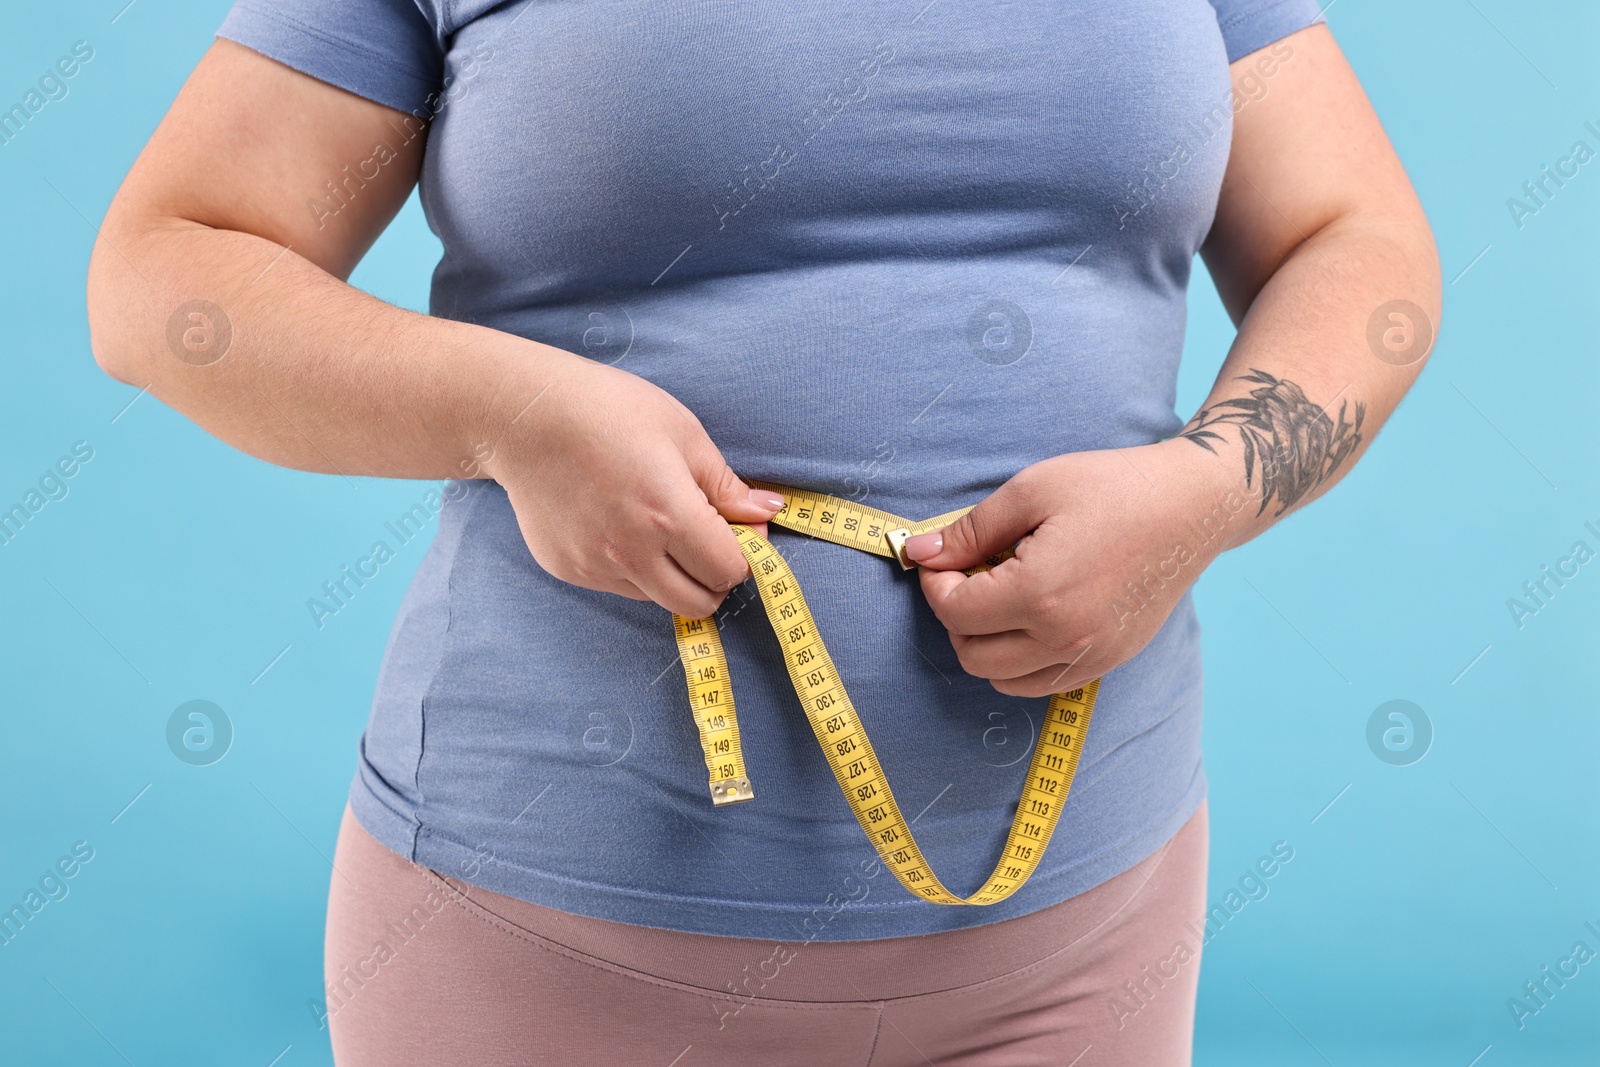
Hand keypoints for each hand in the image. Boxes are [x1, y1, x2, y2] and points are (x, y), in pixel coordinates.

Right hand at [481, 357, 782, 617]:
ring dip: (673, 575)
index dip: (744, 554)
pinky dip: (634, 569)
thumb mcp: (682, 433)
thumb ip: (727, 485)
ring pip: (658, 598)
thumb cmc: (608, 410)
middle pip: (699, 602)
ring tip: (657, 525)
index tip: (739, 530)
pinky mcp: (569, 570)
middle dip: (715, 577)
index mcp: (669, 514)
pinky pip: (619, 586)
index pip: (730, 571)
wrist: (522, 416)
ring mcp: (597, 566)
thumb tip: (769, 513)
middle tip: (707, 540)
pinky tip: (619, 525)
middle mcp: (632, 551)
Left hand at [904, 441, 1234, 696]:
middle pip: (972, 654)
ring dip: (984, 644)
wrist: (1192, 507)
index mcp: (1040, 592)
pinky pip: (1041, 684)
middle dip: (955, 616)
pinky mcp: (1108, 662)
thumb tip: (918, 553)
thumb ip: (969, 530)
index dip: (934, 583)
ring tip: (999, 596)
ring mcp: (1090, 657)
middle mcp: (1064, 637)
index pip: (955, 612)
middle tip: (968, 575)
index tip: (941, 557)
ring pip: (1002, 680)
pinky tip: (1029, 616)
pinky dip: (1019, 662)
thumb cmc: (1113, 488)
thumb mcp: (1032, 490)